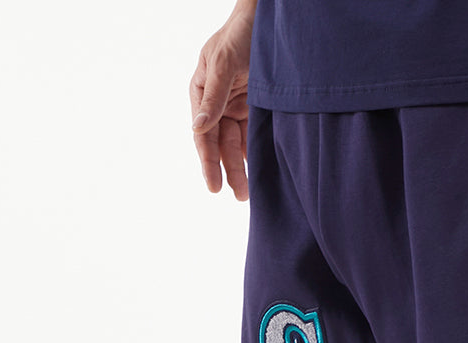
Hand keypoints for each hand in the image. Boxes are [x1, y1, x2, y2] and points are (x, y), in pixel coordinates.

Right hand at [189, 9, 255, 199]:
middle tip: (238, 196)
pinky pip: (254, 135)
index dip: (208, 161)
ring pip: (238, 143)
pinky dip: (257, 153)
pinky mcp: (257, 107)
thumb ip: (213, 97)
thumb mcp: (224, 64)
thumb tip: (197, 128)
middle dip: (229, 170)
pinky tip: (262, 171)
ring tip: (249, 192)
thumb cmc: (240, 35)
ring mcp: (237, 105)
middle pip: (221, 143)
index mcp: (202, 91)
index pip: (203, 134)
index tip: (214, 186)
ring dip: (242, 166)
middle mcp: (218, 102)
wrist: (269, 21)